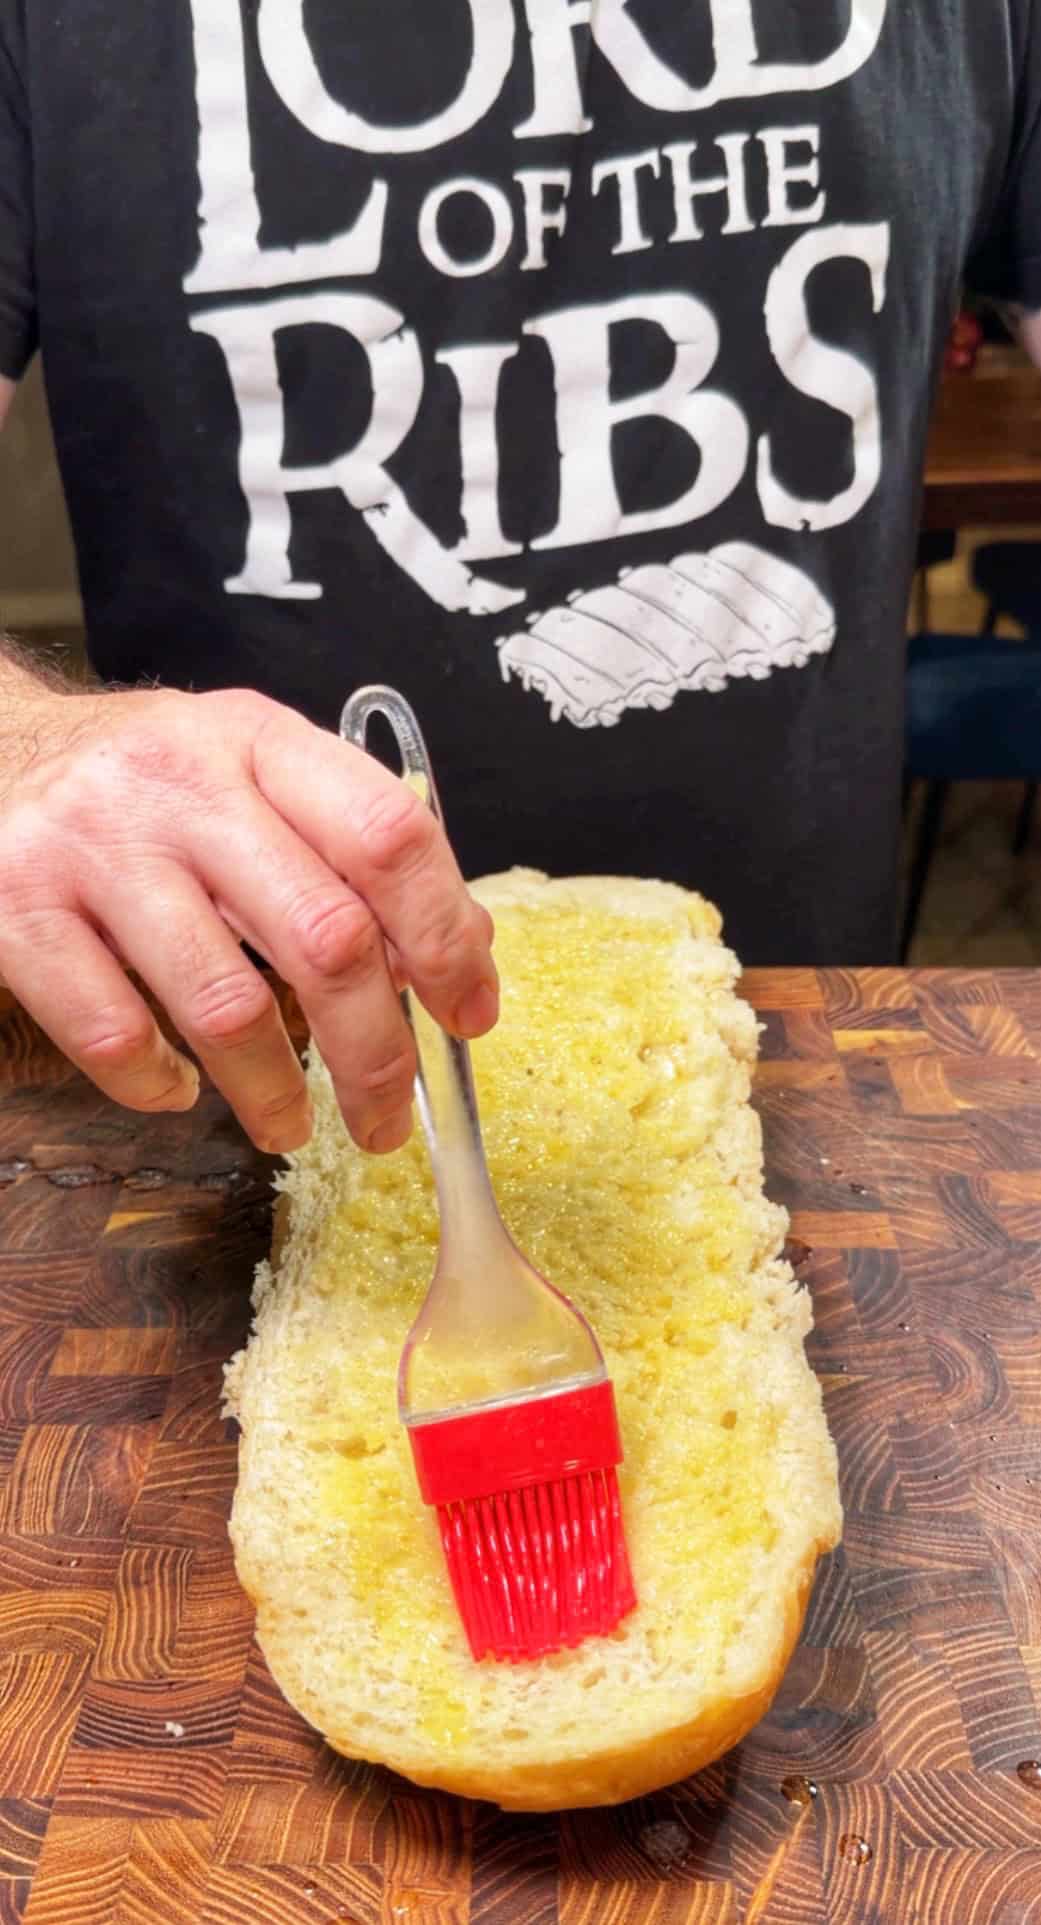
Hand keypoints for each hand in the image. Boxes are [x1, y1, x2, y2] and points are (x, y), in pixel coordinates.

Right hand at [0, 683, 497, 1154]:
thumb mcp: (253, 774)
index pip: (388, 834)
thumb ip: (352, 847)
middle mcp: (180, 786)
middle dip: (377, 1053)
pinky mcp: (15, 914)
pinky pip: (113, 1033)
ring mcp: (93, 849)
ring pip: (227, 1004)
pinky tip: (176, 1089)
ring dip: (275, 1092)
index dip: (446, 937)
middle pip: (326, 937)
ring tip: (292, 1127)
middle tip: (389, 1116)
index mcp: (259, 742)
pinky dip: (158, 1084)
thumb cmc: (146, 782)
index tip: (470, 1013)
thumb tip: (461, 950)